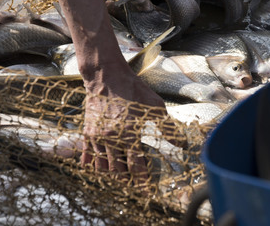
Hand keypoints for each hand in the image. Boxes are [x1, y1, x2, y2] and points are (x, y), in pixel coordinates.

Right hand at [80, 65, 182, 185]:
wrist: (105, 76)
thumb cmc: (132, 89)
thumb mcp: (154, 105)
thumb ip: (167, 127)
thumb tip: (181, 144)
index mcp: (129, 133)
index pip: (136, 166)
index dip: (142, 182)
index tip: (147, 192)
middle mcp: (111, 138)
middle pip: (118, 170)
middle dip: (127, 180)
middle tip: (135, 185)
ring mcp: (97, 136)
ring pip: (102, 167)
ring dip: (112, 175)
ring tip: (120, 178)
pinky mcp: (87, 133)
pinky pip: (87, 156)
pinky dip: (93, 166)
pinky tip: (99, 169)